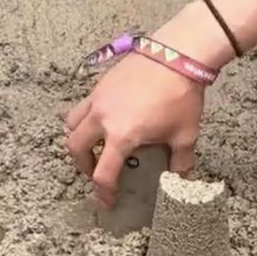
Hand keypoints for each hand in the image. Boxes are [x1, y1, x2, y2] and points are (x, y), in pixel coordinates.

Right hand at [64, 2, 233, 207]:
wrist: (177, 54)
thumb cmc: (181, 96)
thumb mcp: (185, 135)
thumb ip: (180, 161)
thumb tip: (180, 178)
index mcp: (121, 136)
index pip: (104, 174)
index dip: (104, 192)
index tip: (107, 201)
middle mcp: (102, 118)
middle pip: (75, 148)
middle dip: (83, 165)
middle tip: (96, 172)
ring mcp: (98, 98)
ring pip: (71, 124)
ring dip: (78, 140)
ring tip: (92, 145)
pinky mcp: (101, 83)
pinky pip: (82, 105)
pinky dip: (85, 118)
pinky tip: (104, 119)